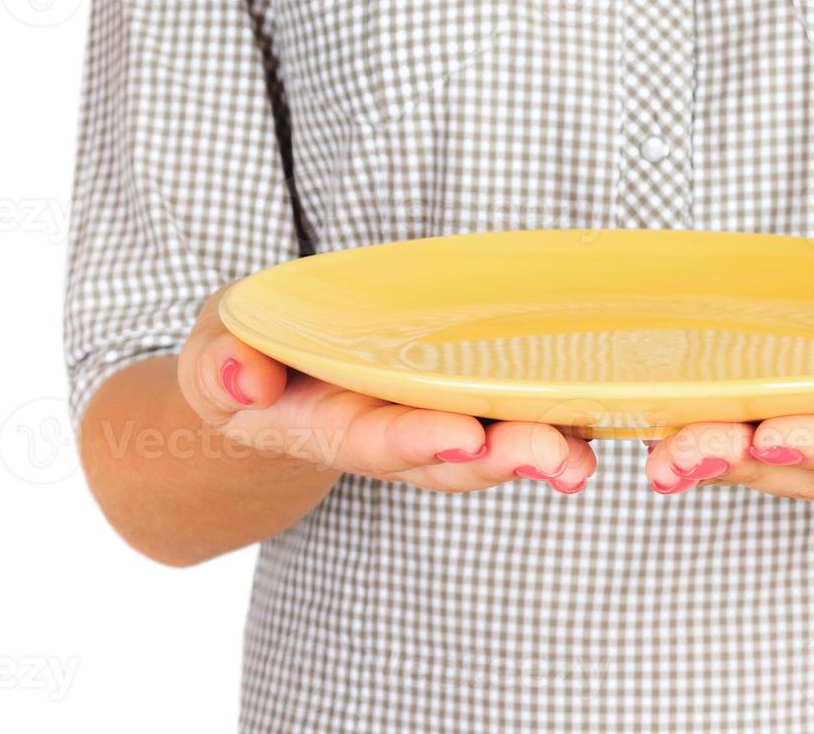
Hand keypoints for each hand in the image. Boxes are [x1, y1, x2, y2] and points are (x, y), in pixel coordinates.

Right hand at [176, 287, 595, 494]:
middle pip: (452, 457)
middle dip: (505, 458)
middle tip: (559, 456)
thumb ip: (220, 365)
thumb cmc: (242, 357)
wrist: (266, 381)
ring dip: (542, 449)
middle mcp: (388, 434)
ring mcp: (429, 420)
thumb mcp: (212, 354)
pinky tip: (600, 407)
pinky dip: (556, 412)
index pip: (374, 440)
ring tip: (585, 453)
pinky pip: (511, 406)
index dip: (419, 442)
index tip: (466, 439)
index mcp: (324, 426)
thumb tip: (242, 378)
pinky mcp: (461, 396)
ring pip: (492, 442)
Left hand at [642, 316, 813, 499]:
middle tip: (681, 455)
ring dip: (711, 458)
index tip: (777, 435)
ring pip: (767, 460)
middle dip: (742, 461)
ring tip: (658, 455)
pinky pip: (754, 433)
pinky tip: (657, 430)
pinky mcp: (809, 419)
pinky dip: (707, 435)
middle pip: (803, 465)